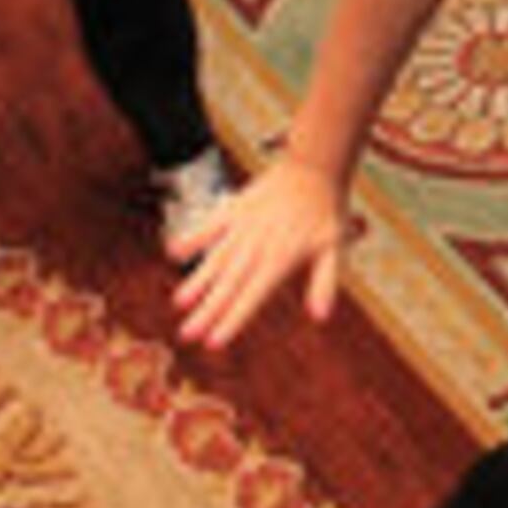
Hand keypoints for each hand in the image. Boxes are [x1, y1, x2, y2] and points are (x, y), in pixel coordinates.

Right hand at [172, 152, 348, 348]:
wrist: (314, 165)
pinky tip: (173, 253)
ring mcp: (242, 228)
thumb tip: (321, 317)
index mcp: (279, 260)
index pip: (251, 298)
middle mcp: (256, 247)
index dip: (231, 321)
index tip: (214, 342)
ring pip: (215, 260)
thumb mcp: (334, 247)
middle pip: (228, 286)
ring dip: (197, 282)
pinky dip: (192, 238)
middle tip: (186, 335)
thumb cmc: (326, 211)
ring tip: (179, 303)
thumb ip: (325, 282)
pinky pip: (209, 226)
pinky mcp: (234, 210)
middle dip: (206, 311)